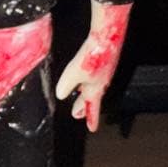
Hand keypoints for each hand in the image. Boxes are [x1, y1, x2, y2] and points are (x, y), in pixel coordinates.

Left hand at [55, 0, 130, 132]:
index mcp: (96, 89)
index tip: (92, 129)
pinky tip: (82, 77)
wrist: (106, 37)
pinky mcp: (102, 62)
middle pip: (93, 98)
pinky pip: (94, 77)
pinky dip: (87, 82)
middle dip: (85, 107)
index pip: (93, 108)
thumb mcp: (73, 74)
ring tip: (79, 96)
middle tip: (78, 114)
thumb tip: (61, 95)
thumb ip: (66, 85)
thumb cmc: (92, 58)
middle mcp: (101, 83)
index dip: (91, 118)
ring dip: (85, 94)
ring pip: (93, 88)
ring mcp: (103, 72)